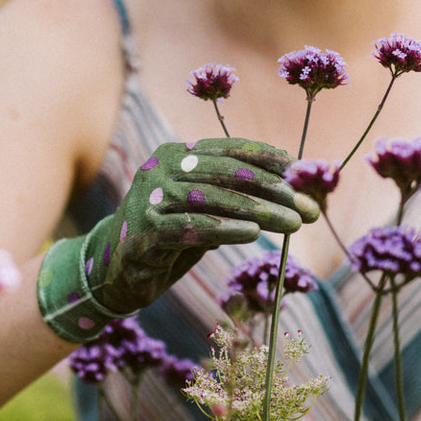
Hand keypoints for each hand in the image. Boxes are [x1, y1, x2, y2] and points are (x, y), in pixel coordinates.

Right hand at [37, 138, 319, 341]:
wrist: (113, 270)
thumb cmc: (168, 235)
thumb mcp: (202, 210)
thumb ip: (233, 197)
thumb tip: (291, 193)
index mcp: (175, 153)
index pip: (227, 149)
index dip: (265, 156)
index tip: (300, 168)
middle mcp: (160, 167)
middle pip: (225, 173)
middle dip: (273, 190)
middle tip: (307, 206)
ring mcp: (149, 198)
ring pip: (212, 199)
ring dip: (258, 211)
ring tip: (292, 223)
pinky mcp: (143, 233)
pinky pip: (190, 228)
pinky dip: (224, 230)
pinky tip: (252, 234)